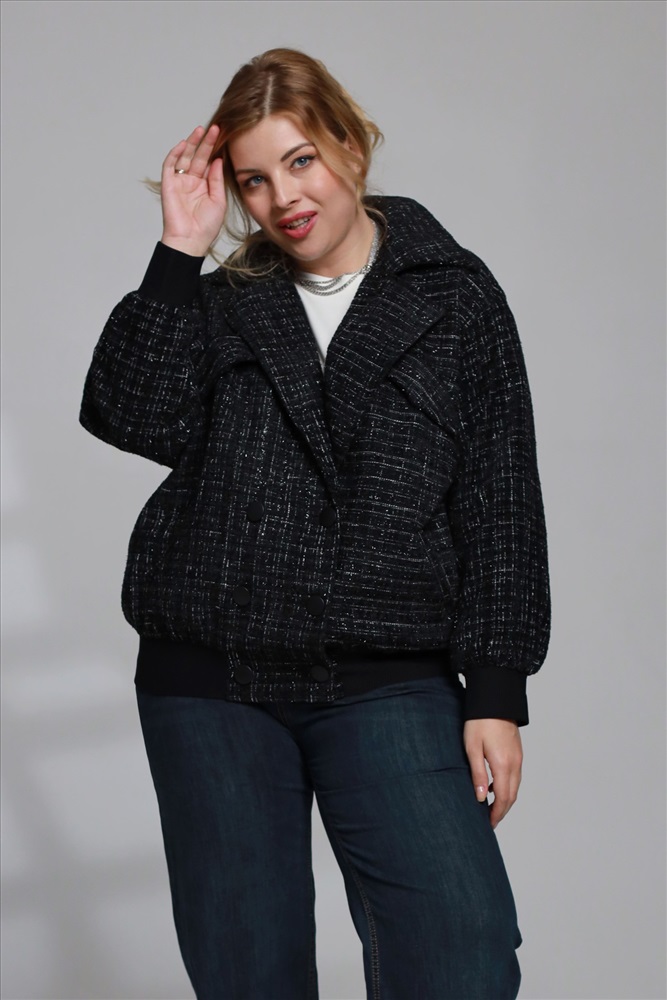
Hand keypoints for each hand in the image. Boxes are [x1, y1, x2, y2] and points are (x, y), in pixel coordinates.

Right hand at [160, 124, 226, 256]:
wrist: (191, 240)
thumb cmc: (205, 227)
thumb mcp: (218, 201)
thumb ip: (217, 180)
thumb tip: (218, 160)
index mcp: (204, 186)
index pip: (209, 163)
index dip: (215, 150)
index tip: (224, 137)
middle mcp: (191, 182)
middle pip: (198, 157)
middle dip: (205, 142)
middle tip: (215, 128)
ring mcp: (179, 182)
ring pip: (185, 157)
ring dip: (192, 143)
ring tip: (201, 130)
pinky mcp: (168, 184)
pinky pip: (170, 165)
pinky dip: (175, 154)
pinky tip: (184, 144)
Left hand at [463, 718, 522, 828]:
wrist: (495, 700)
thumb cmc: (479, 722)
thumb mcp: (472, 748)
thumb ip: (478, 774)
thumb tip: (481, 798)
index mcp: (503, 765)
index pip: (503, 798)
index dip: (497, 814)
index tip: (489, 824)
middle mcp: (515, 764)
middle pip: (512, 795)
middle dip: (502, 810)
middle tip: (490, 821)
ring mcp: (518, 757)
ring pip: (515, 786)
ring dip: (505, 799)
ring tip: (490, 807)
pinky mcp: (517, 751)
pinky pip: (515, 775)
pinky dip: (507, 786)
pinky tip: (493, 786)